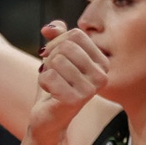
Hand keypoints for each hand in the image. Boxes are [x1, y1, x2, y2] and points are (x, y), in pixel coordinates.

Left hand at [29, 21, 107, 137]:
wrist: (49, 116)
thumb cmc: (56, 84)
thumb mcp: (58, 55)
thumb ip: (57, 37)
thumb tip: (49, 27)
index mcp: (102, 62)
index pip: (76, 35)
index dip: (57, 41)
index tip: (52, 55)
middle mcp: (102, 75)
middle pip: (67, 46)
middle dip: (51, 57)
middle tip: (51, 71)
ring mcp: (90, 89)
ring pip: (57, 60)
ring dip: (47, 71)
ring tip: (53, 83)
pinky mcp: (75, 100)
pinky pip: (49, 76)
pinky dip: (43, 82)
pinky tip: (51, 92)